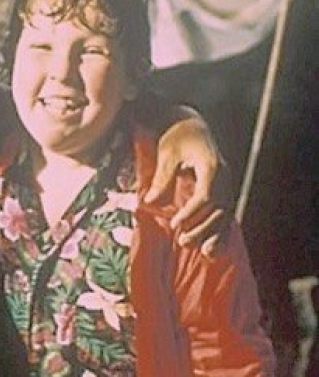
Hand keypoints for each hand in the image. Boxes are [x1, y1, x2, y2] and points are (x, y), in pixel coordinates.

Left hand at [144, 113, 229, 256]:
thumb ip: (161, 178)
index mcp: (212, 166)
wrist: (190, 124)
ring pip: (225, 214)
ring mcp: (227, 184)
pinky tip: (213, 250)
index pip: (205, 196)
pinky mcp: (224, 190)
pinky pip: (226, 214)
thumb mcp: (166, 154)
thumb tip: (149, 201)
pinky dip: (220, 232)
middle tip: (182, 241)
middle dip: (202, 228)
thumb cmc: (176, 136)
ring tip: (200, 252)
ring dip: (213, 234)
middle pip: (218, 209)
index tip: (176, 223)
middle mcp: (224, 176)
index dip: (191, 212)